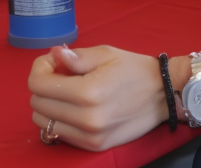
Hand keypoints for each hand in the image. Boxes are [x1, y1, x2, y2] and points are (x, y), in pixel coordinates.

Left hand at [29, 45, 165, 150]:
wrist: (163, 95)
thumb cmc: (134, 69)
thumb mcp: (106, 54)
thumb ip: (76, 57)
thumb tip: (53, 55)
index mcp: (88, 92)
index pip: (37, 84)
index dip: (40, 67)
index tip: (54, 61)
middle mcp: (86, 118)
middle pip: (37, 104)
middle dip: (44, 85)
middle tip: (61, 74)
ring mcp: (90, 136)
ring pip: (44, 122)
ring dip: (48, 105)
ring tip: (67, 92)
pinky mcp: (94, 146)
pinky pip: (59, 134)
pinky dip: (59, 119)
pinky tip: (74, 107)